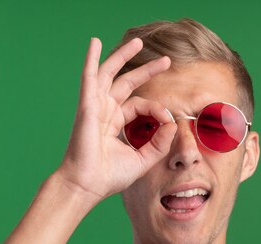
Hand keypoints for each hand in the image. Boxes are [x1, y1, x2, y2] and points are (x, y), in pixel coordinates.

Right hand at [56, 37, 176, 201]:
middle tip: (166, 61)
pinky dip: (91, 59)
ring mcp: (95, 107)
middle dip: (146, 70)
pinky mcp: (87, 107)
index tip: (169, 120)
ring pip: (110, 74)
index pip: (140, 105)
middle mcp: (105, 112)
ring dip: (123, 56)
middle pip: (127, 83)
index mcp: (115, 123)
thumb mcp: (142, 159)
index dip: (157, 109)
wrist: (88, 185)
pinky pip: (89, 78)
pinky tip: (94, 43)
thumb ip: (159, 143)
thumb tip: (173, 123)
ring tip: (138, 42)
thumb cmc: (109, 177)